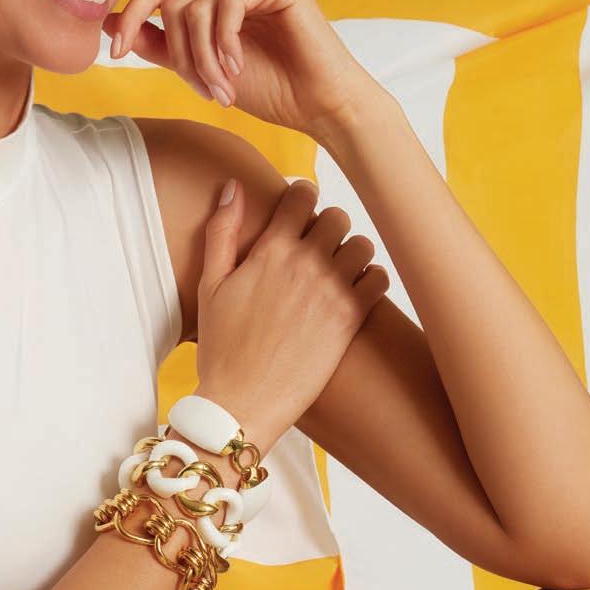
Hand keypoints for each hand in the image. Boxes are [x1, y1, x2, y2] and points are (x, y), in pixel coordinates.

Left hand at [104, 0, 379, 137]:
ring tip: (222, 89)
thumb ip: (161, 45)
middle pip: (173, 2)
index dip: (130, 17)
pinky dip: (225, 43)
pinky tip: (238, 68)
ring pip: (197, 8)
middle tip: (204, 90)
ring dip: (203, 58)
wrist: (320, 107)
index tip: (116, 54)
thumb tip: (110, 24)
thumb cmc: (270, 89)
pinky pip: (227, 4)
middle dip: (180, 54)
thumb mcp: (199, 68)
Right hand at [193, 177, 389, 451]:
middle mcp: (304, 265)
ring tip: (336, 268)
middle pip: (337, 216)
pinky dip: (371, 279)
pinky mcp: (350, 320)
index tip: (298, 210)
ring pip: (363, 244)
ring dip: (351, 251)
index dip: (301, 197)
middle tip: (316, 245)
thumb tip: (232, 186)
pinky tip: (352, 291)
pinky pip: (379, 279)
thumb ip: (222, 231)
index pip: (302, 195)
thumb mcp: (210, 284)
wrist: (242, 402)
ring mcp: (331, 292)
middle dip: (327, 225)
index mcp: (270, 251)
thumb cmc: (221, 345)